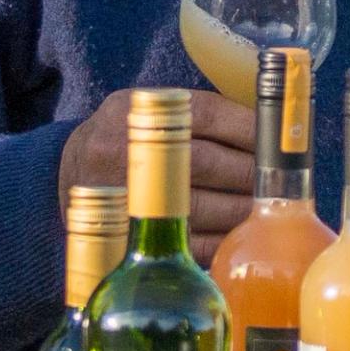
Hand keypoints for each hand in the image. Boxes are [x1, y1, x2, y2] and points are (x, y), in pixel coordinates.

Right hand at [61, 89, 258, 238]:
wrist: (69, 175)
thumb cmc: (128, 138)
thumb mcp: (149, 108)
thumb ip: (198, 114)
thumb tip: (267, 128)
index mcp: (138, 111)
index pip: (206, 114)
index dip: (248, 128)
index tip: (275, 141)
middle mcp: (128, 150)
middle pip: (209, 163)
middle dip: (253, 173)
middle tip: (280, 180)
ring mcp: (128, 196)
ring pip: (204, 206)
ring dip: (245, 209)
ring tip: (268, 208)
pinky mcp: (134, 235)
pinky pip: (192, 242)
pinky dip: (226, 239)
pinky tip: (244, 234)